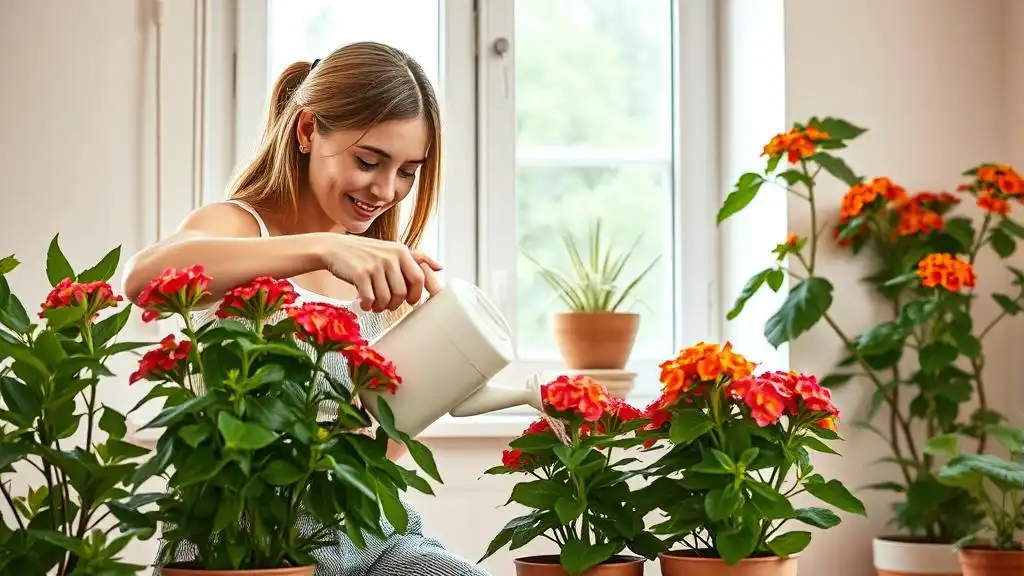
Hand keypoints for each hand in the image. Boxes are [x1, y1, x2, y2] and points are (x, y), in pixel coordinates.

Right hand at [320, 234, 442, 311]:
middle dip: (396, 305)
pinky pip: (370, 299)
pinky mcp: (360, 273)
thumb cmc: (364, 253)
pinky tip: (363, 303)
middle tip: (388, 305)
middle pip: (403, 293)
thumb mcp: (391, 250)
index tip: (410, 302)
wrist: (333, 248)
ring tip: (374, 304)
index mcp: (401, 251)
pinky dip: (367, 305)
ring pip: (387, 299)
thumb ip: (416, 258)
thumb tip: (440, 267)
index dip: (416, 295)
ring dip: (380, 307)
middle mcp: (390, 256)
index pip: (419, 279)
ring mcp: (375, 264)